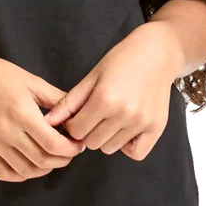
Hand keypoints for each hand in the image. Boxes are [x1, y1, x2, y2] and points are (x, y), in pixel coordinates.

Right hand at [0, 53, 86, 181]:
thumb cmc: (0, 75)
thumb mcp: (32, 81)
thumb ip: (57, 99)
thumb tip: (79, 114)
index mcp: (21, 112)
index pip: (52, 144)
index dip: (70, 149)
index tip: (78, 145)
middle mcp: (5, 131)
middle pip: (42, 160)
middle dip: (62, 160)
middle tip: (70, 152)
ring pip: (25, 170)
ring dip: (45, 169)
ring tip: (53, 158)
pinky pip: (4, 173)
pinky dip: (22, 174)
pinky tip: (31, 165)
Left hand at [43, 22, 181, 161]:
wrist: (157, 53)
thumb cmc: (122, 60)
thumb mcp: (92, 76)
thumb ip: (70, 102)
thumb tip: (48, 121)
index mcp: (104, 99)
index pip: (76, 130)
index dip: (73, 123)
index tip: (78, 114)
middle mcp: (124, 114)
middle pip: (92, 142)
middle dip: (88, 131)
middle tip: (95, 114)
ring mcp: (141, 123)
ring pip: (110, 148)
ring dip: (106, 137)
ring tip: (111, 117)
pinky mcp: (156, 128)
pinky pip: (135, 153)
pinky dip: (127, 145)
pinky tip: (125, 128)